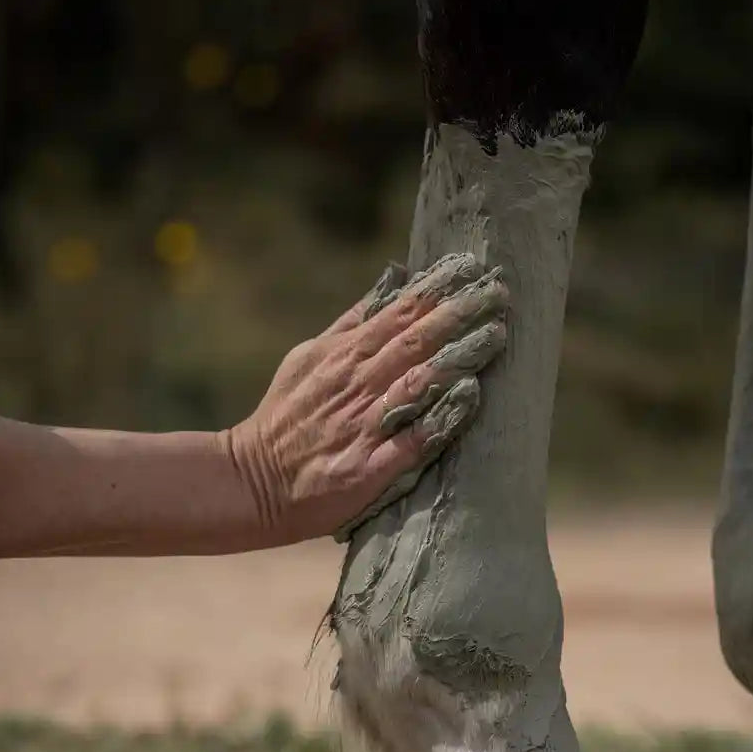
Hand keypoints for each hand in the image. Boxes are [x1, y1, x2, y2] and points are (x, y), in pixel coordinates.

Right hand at [225, 254, 507, 545]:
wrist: (252, 482)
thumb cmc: (287, 418)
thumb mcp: (309, 357)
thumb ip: (352, 322)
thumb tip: (393, 279)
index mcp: (343, 355)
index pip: (399, 313)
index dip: (438, 289)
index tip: (475, 269)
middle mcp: (355, 385)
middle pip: (415, 340)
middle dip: (459, 313)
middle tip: (500, 293)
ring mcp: (362, 426)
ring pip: (418, 381)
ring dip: (459, 356)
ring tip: (496, 335)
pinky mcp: (367, 468)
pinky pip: (411, 439)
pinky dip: (440, 417)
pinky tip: (469, 398)